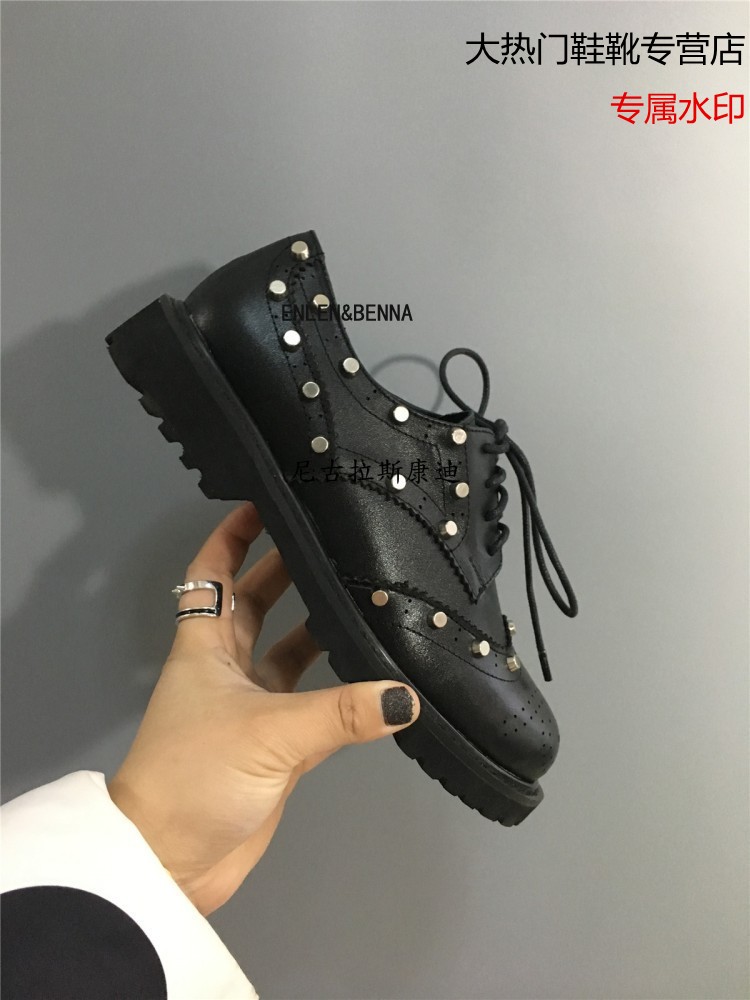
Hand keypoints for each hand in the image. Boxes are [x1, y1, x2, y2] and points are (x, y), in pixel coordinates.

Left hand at [106, 502, 418, 915]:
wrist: (173, 861)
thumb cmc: (194, 775)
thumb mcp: (268, 732)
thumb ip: (341, 714)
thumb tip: (406, 696)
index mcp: (204, 645)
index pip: (213, 573)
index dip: (233, 535)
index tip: (267, 501)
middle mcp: (227, 667)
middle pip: (257, 603)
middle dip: (288, 571)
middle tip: (336, 542)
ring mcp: (253, 706)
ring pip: (290, 651)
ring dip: (321, 627)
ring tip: (367, 596)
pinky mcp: (277, 746)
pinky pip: (316, 704)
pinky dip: (342, 691)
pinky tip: (378, 676)